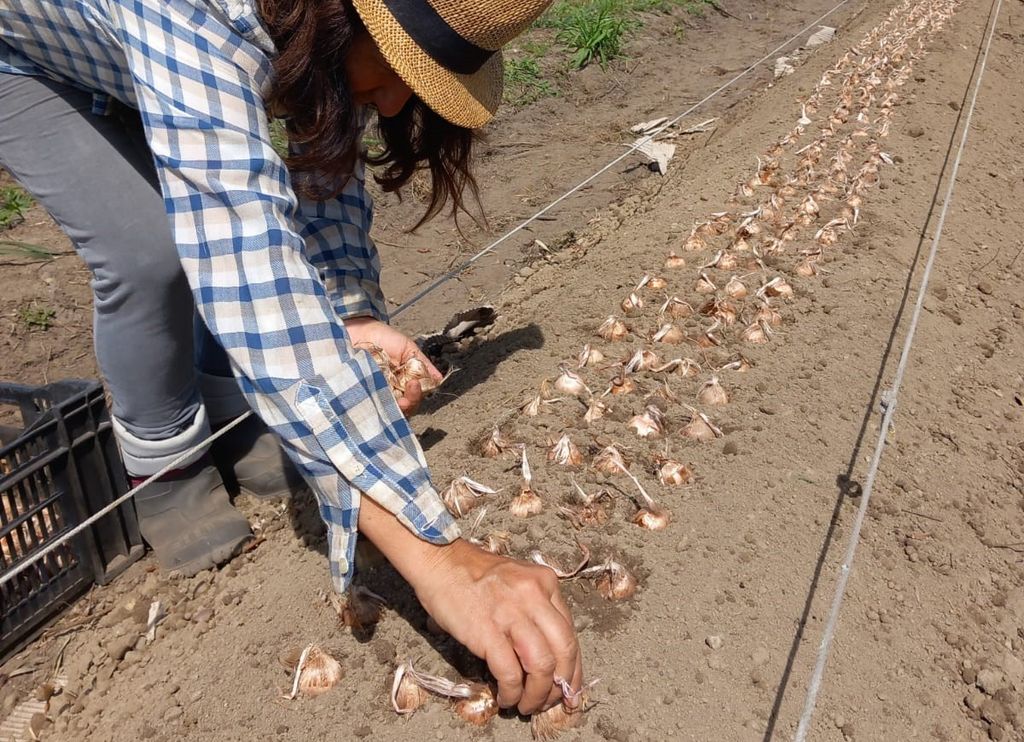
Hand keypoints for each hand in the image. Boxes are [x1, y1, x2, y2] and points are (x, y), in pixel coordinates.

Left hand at [344, 317, 441, 414]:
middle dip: (407, 405)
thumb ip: (423, 363)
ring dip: (393, 408)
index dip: (416, 396)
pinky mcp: (361, 393)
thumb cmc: (383, 338)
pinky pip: (369, 405)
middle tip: (405, 398)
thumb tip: (439, 378)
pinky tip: (376, 396)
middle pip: (403, 408)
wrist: (359, 330)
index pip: (414, 398)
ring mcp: (375, 393)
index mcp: (404, 382)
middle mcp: (391, 391)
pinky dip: (374, 404)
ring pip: (388, 410)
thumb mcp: (407, 348)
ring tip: (394, 399)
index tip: (414, 384)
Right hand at [414, 539, 583, 714]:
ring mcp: (511, 612)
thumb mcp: (516, 580)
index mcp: (545, 582)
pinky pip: (510, 672)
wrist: (438, 560)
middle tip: (551, 702)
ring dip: (538, 694)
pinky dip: (512, 692)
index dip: (572, 667)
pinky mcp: (487, 630)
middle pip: (564, 650)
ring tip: (527, 705)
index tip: (569, 688)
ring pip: (542, 665)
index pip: (570, 632)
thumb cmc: (472, 572)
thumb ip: (535, 609)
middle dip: (561, 684)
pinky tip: (506, 698)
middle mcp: (535, 595)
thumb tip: (544, 656)